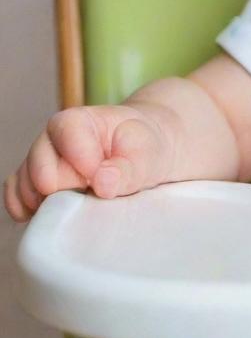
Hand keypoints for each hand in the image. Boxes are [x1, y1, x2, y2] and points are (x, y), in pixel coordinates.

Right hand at [4, 104, 174, 221]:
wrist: (141, 156)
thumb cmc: (143, 148)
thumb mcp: (148, 152)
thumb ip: (129, 167)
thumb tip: (102, 183)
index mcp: (76, 121)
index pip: (66, 139)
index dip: (87, 164)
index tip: (104, 179)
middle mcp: (49, 141)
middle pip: (42, 173)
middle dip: (72, 189)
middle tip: (96, 192)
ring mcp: (37, 165)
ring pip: (28, 190)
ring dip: (56, 205)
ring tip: (86, 202)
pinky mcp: (32, 188)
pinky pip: (17, 202)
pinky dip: (33, 214)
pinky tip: (58, 216)